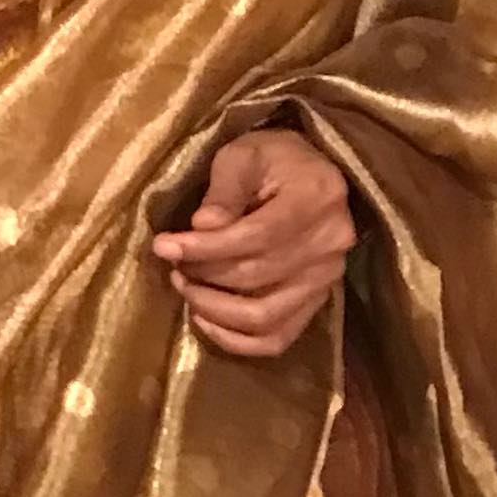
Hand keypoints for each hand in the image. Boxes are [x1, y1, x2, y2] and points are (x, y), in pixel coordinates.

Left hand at [152, 127, 354, 358]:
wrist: (310, 173)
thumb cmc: (272, 158)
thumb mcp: (242, 156)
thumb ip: (223, 192)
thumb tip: (202, 229)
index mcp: (317, 196)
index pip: (256, 236)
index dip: (206, 248)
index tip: (164, 247)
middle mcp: (331, 243)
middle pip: (256, 276)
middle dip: (203, 274)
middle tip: (172, 264)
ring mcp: (329, 277)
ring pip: (265, 316)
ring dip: (215, 309)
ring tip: (185, 288)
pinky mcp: (319, 301)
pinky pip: (277, 338)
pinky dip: (237, 339)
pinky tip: (205, 319)